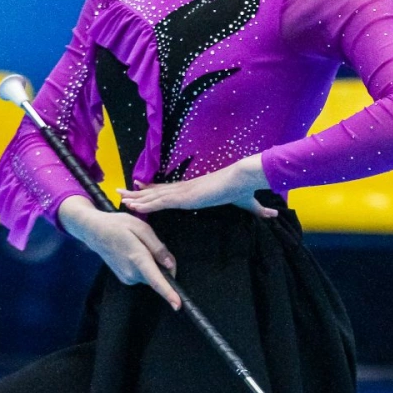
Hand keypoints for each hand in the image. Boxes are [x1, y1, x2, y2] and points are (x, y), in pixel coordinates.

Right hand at [58, 195, 181, 309]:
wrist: (94, 232)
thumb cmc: (118, 226)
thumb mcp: (141, 228)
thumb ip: (158, 247)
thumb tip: (170, 265)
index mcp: (137, 258)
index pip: (155, 280)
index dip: (168, 293)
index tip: (178, 305)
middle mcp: (132, 273)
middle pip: (159, 275)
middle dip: (164, 263)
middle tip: (153, 244)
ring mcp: (127, 278)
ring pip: (152, 274)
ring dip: (153, 263)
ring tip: (139, 245)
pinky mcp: (125, 279)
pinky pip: (144, 274)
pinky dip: (145, 265)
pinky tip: (134, 252)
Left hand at [118, 155, 279, 218]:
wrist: (243, 178)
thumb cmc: (243, 189)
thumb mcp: (249, 204)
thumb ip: (257, 210)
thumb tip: (274, 214)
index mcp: (195, 189)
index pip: (170, 190)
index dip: (154, 191)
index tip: (141, 190)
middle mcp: (185, 188)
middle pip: (155, 191)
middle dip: (137, 193)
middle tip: (120, 193)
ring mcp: (183, 192)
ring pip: (153, 196)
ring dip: (135, 198)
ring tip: (119, 199)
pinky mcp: (184, 196)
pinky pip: (159, 201)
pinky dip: (144, 203)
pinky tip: (132, 206)